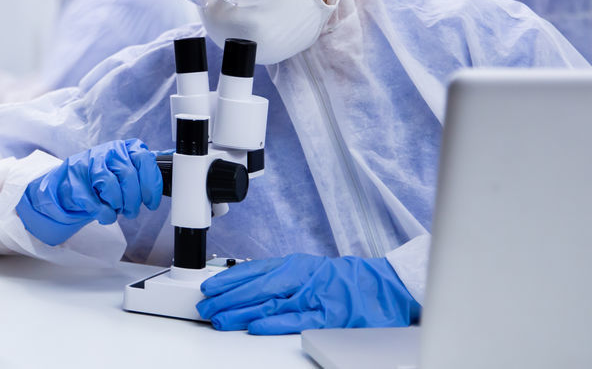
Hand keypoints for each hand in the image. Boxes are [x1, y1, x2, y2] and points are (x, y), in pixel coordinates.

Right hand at [15, 139, 163, 245]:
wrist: (69, 184)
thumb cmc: (103, 178)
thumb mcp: (126, 168)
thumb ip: (146, 166)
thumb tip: (174, 158)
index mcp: (125, 147)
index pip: (145, 160)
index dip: (151, 185)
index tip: (151, 202)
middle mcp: (109, 151)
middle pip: (129, 176)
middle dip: (133, 201)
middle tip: (131, 211)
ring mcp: (89, 162)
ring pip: (111, 186)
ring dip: (117, 205)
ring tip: (115, 209)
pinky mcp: (74, 178)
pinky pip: (92, 200)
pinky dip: (103, 213)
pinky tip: (104, 214)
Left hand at [196, 253, 420, 334]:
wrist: (385, 287)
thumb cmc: (345, 282)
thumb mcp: (309, 272)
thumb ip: (281, 279)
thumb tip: (246, 286)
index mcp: (296, 265)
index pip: (254, 271)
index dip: (228, 279)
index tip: (208, 287)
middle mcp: (301, 277)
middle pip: (257, 287)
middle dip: (227, 297)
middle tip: (205, 307)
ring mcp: (314, 295)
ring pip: (270, 303)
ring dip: (241, 311)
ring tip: (220, 318)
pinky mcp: (327, 316)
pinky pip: (296, 319)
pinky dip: (274, 322)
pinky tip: (254, 326)